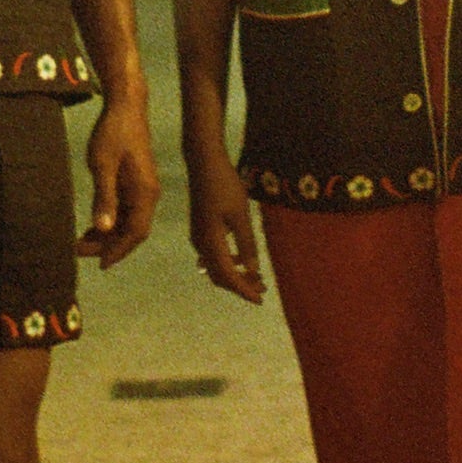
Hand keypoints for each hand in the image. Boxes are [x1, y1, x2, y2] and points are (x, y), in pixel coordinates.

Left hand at [80, 88, 159, 268]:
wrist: (125, 105)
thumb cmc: (113, 132)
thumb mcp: (103, 165)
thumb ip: (104, 198)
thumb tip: (104, 229)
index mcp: (145, 193)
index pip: (136, 233)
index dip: (118, 251)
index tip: (100, 264)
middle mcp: (148, 194)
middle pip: (132, 231)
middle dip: (108, 245)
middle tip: (79, 251)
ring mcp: (142, 188)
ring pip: (127, 222)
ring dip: (107, 235)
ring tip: (81, 242)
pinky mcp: (135, 182)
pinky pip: (125, 210)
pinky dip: (110, 220)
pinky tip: (93, 225)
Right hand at [186, 149, 264, 302]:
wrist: (204, 163)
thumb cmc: (225, 185)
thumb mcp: (240, 216)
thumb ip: (247, 244)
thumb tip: (253, 271)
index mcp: (210, 242)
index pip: (227, 276)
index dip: (244, 290)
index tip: (260, 299)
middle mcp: (201, 244)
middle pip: (219, 276)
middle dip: (241, 285)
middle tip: (263, 288)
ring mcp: (198, 237)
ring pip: (216, 266)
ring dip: (235, 274)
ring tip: (256, 276)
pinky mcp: (200, 230)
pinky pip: (213, 255)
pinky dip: (228, 262)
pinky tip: (242, 258)